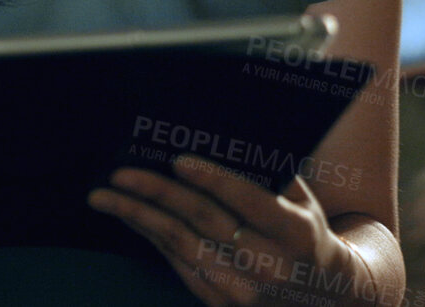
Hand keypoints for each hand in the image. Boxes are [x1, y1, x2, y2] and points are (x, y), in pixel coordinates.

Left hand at [88, 155, 364, 305]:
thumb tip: (220, 135)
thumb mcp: (301, 201)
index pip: (248, 201)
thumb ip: (268, 171)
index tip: (178, 160)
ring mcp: (242, 290)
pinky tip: (129, 216)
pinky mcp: (219, 303)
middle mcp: (269, 265)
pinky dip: (151, 237)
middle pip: (203, 222)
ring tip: (105, 196)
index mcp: (295, 232)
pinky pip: (177, 264)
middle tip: (121, 173)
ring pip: (181, 245)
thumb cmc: (303, 232)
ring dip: (139, 218)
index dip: (212, 180)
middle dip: (158, 194)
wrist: (319, 293)